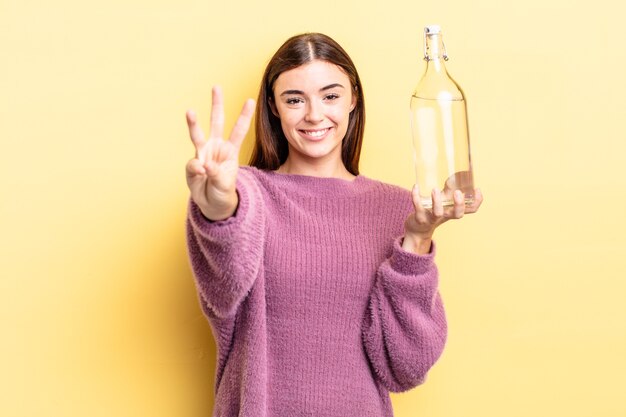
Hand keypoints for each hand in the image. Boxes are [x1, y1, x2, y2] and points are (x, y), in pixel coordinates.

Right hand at [185, 86, 254, 220]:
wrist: (213, 205)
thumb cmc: (223, 192)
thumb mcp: (225, 185)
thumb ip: (215, 173)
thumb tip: (201, 164)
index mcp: (230, 150)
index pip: (239, 130)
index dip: (244, 116)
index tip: (250, 100)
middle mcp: (216, 147)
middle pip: (217, 122)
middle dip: (217, 104)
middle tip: (217, 86)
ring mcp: (202, 154)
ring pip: (197, 134)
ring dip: (193, 123)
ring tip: (190, 111)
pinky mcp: (192, 165)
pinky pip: (192, 164)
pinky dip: (196, 171)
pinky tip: (201, 176)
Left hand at [402, 186, 483, 253]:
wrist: (418, 227)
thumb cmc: (434, 210)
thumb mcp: (444, 201)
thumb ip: (450, 190)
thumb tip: (456, 174)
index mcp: (454, 210)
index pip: (471, 209)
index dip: (477, 201)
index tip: (477, 189)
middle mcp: (445, 215)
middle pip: (457, 214)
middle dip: (459, 204)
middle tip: (458, 192)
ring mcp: (433, 218)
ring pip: (438, 212)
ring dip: (437, 201)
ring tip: (435, 189)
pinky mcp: (420, 217)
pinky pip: (418, 207)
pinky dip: (416, 196)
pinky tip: (416, 186)